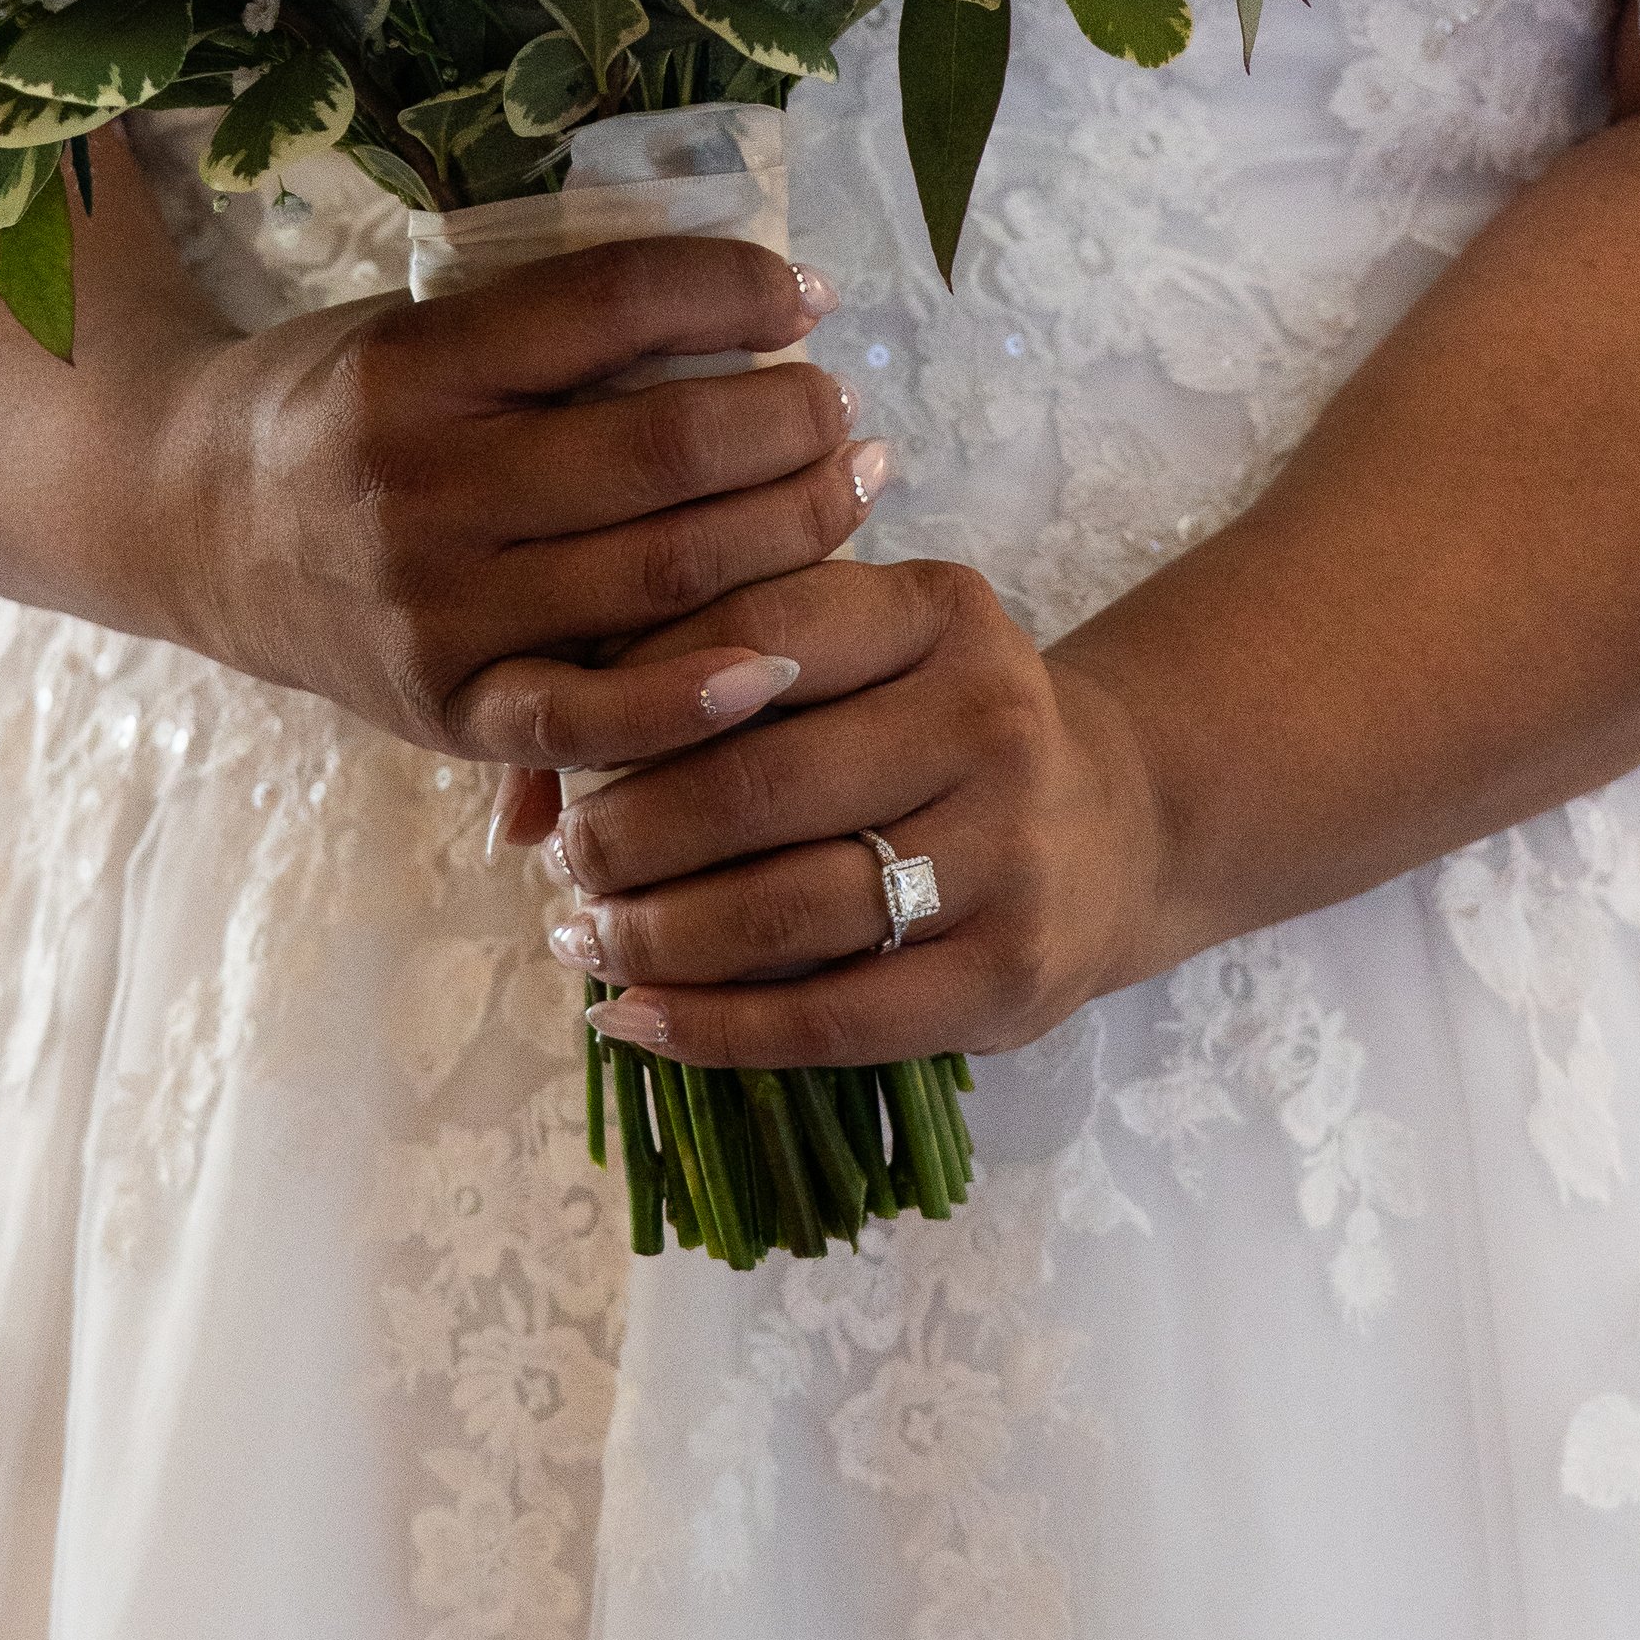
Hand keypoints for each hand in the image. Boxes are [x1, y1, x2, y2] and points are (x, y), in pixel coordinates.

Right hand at [154, 235, 883, 765]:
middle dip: (790, 419)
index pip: (617, 304)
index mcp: (416, 363)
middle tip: (840, 403)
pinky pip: (592, 719)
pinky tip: (782, 657)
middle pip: (665, 449)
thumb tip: (750, 303)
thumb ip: (551, 329)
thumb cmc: (342, 406)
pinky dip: (696, 696)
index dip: (737, 288)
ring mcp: (435, 610)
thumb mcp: (416, 325)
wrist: (191, 519)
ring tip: (846, 487)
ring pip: (663, 576)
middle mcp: (422, 487)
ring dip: (789, 528)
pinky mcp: (445, 709)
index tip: (808, 292)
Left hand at [524, 557, 1166, 1062]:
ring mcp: (1012, 853)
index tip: (565, 728)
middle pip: (758, 783)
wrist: (1113, 823)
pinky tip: (631, 1020)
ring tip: (584, 935)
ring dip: (654, 935)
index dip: (637, 686)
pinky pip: (831, 1017)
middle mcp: (991, 718)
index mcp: (942, 611)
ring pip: (786, 909)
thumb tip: (525, 760)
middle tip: (567, 855)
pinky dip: (711, 1028)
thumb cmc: (930, 724)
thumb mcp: (864, 646)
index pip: (754, 626)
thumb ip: (715, 659)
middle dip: (627, 830)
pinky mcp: (1009, 977)